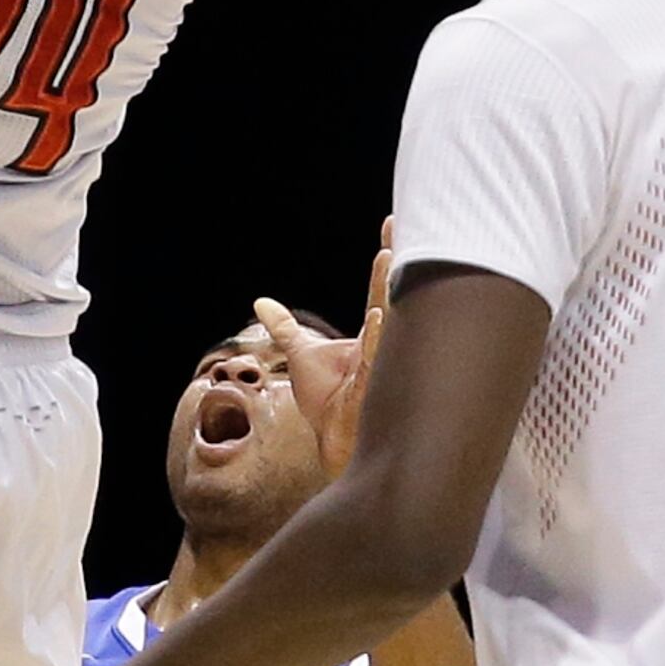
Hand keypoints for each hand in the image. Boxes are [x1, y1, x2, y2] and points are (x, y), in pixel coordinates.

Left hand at [257, 225, 393, 478]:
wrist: (333, 441)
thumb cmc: (328, 403)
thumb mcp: (302, 355)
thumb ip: (286, 328)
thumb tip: (261, 303)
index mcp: (372, 332)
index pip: (380, 286)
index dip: (386, 256)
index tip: (393, 224)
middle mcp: (383, 341)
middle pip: (391, 294)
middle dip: (397, 262)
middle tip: (403, 228)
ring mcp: (381, 361)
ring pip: (389, 319)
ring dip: (388, 290)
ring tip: (388, 257)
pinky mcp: (373, 383)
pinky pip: (378, 355)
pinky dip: (378, 335)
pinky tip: (377, 315)